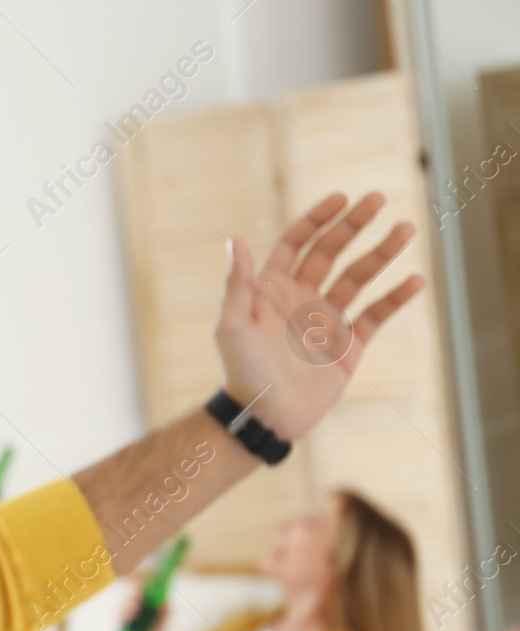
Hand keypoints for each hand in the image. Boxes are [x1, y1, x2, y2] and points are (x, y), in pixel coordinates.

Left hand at [215, 192, 424, 440]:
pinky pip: (376, 316)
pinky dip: (395, 298)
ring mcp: (326, 321)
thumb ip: (238, 284)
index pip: (297, 243)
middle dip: (354, 225)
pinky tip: (414, 280)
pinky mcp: (348, 346)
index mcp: (272, 290)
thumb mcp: (232, 326)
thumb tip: (235, 239)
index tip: (341, 198)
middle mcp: (301, 299)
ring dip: (381, 253)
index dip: (317, 219)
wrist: (264, 417)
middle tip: (378, 200)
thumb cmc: (241, 373)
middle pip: (331, 252)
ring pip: (358, 277)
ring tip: (405, 230)